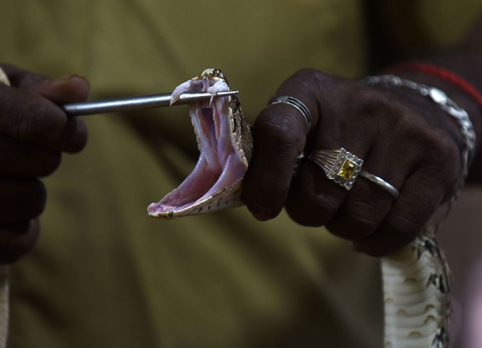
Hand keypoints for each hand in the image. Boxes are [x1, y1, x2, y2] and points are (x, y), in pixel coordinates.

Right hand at [0, 65, 88, 263]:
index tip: (70, 134)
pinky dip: (18, 231)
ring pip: (33, 202)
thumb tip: (80, 91)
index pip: (36, 120)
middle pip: (43, 161)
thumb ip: (38, 89)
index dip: (66, 129)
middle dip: (43, 157)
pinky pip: (16, 242)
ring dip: (28, 194)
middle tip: (17, 155)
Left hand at [242, 69, 463, 255]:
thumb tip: (239, 196)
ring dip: (341, 227)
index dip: (266, 179)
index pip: (279, 132)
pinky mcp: (438, 159)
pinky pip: (398, 227)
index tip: (262, 209)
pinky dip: (375, 241)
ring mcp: (404, 130)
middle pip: (318, 190)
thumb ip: (267, 153)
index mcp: (310, 90)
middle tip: (314, 202)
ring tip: (343, 209)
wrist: (412, 110)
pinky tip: (367, 233)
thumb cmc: (336, 130)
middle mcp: (360, 104)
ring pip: (358, 215)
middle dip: (307, 211)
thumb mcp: (299, 124)